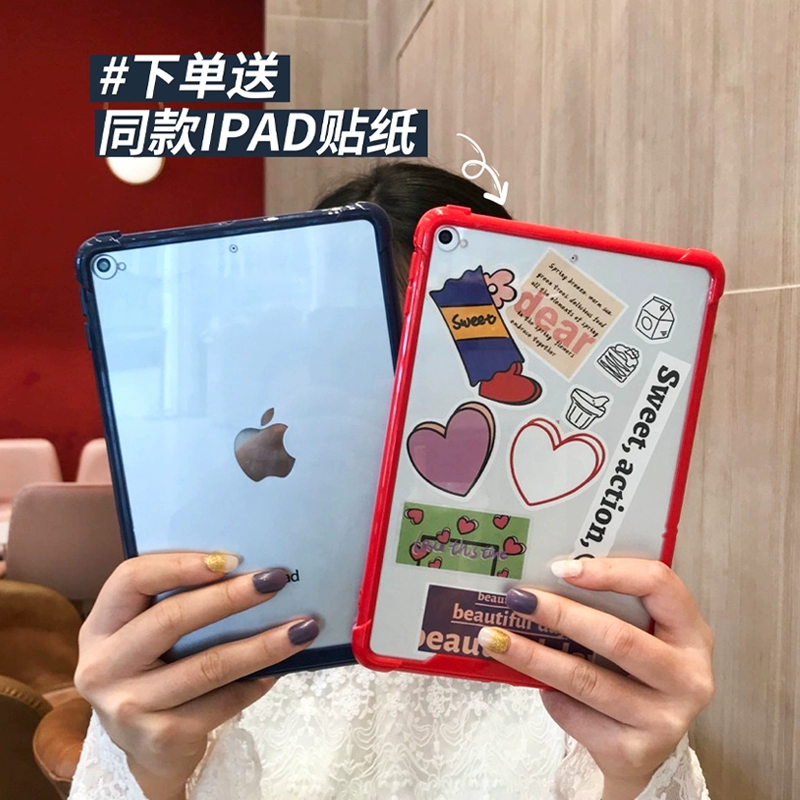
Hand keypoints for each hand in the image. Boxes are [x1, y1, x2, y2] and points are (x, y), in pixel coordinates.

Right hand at [75, 553, 319, 799]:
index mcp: (101, 627)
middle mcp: (104, 666)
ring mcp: (129, 706)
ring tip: (303, 627)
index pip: (130, 579)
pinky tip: (279, 670)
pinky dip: (256, 683)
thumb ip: (175, 602)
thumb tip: (249, 569)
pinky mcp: (161, 737)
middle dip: (231, 596)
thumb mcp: (145, 636)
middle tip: (277, 578)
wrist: (146, 751)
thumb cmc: (155, 672)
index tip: (230, 558)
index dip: (179, 564)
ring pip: (208, 665)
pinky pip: (222, 702)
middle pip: (172, 619)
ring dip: (262, 644)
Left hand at [476, 558, 713, 799]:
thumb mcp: (640, 636)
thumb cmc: (634, 676)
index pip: (659, 585)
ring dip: (533, 656)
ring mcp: (664, 720)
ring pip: (587, 680)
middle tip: (517, 598)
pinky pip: (576, 714)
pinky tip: (531, 682)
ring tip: (493, 638)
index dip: (610, 571)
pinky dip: (548, 696)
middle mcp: (688, 678)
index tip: (559, 568)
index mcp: (691, 634)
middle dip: (560, 614)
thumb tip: (542, 579)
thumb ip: (611, 607)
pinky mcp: (633, 752)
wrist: (645, 754)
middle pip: (618, 638)